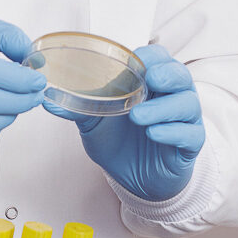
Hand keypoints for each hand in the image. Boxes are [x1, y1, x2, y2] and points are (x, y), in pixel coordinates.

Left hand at [46, 44, 203, 201]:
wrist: (134, 180)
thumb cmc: (120, 142)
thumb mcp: (95, 121)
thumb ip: (77, 106)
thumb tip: (48, 98)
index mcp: (150, 83)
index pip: (159, 59)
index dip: (151, 57)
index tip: (137, 60)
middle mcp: (171, 97)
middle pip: (180, 75)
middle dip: (168, 74)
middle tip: (151, 80)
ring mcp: (183, 120)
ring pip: (187, 103)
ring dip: (163, 108)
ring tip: (138, 116)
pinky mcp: (190, 144)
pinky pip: (190, 134)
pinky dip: (172, 132)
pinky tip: (153, 134)